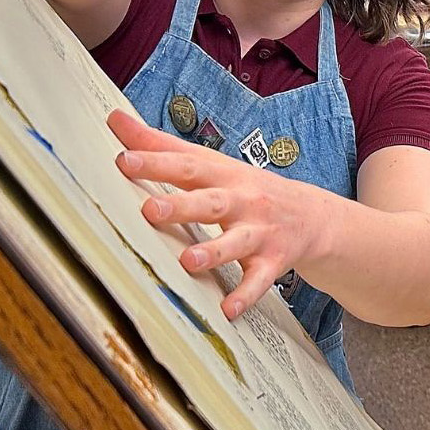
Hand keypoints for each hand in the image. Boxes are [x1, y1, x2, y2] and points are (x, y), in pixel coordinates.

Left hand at [109, 110, 328, 319]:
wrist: (312, 217)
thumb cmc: (248, 189)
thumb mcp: (212, 164)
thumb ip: (163, 146)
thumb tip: (116, 120)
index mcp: (224, 175)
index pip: (188, 165)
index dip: (157, 163)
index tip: (125, 160)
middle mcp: (242, 201)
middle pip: (211, 202)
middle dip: (182, 206)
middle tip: (150, 209)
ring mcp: (259, 233)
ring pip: (236, 242)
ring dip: (214, 251)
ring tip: (189, 260)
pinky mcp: (272, 262)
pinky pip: (258, 282)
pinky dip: (244, 295)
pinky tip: (227, 309)